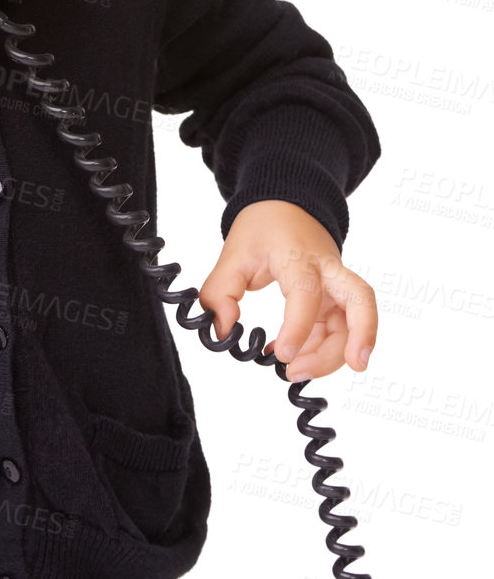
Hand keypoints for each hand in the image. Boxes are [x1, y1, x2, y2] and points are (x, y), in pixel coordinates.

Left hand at [197, 199, 376, 381]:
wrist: (286, 206)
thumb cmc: (262, 229)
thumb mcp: (232, 254)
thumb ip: (219, 292)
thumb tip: (223, 330)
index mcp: (298, 257)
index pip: (307, 295)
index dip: (298, 328)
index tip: (281, 354)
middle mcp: (327, 270)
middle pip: (360, 302)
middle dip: (358, 338)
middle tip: (344, 368)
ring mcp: (335, 285)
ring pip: (354, 321)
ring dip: (335, 353)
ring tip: (298, 373)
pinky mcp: (336, 298)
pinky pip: (337, 328)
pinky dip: (322, 349)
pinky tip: (295, 360)